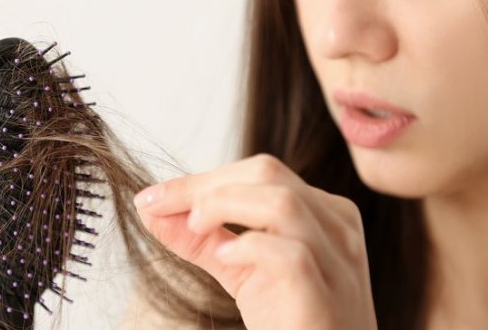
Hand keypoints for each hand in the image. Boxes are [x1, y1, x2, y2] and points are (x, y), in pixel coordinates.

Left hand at [134, 154, 378, 329]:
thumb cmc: (291, 319)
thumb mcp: (240, 271)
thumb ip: (199, 238)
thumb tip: (149, 207)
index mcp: (322, 211)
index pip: (258, 172)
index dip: (202, 180)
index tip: (153, 197)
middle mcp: (337, 227)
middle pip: (267, 174)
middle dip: (205, 185)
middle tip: (162, 206)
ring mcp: (338, 262)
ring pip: (282, 204)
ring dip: (224, 205)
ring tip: (193, 226)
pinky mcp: (326, 298)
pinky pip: (293, 256)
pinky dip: (251, 248)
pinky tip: (224, 258)